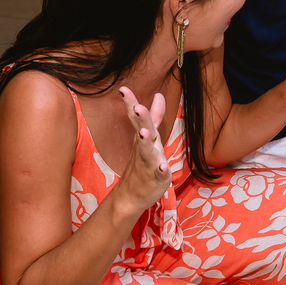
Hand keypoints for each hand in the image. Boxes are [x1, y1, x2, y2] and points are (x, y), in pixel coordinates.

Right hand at [117, 86, 171, 211]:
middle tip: (137, 107)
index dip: (130, 104)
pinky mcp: (157, 179)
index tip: (123, 89)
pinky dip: (161, 170)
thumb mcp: (149, 137)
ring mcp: (149, 164)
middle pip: (143, 131)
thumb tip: (158, 95)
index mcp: (143, 138)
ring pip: (148, 152)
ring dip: (146, 143)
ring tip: (145, 133)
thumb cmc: (142, 162)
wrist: (132, 195)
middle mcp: (144, 149)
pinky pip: (159, 174)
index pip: (136, 119)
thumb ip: (154, 117)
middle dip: (141, 120)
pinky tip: (163, 166)